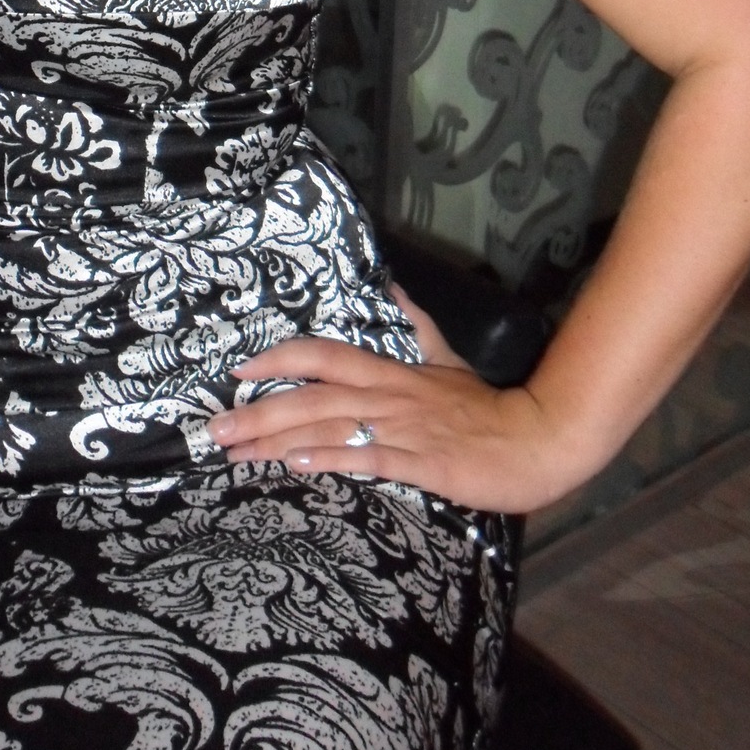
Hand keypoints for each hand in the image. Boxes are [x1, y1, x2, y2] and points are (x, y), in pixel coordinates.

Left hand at [208, 283, 581, 514]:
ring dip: (277, 439)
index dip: (279, 359)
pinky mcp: (420, 463)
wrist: (534, 441)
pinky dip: (330, 459)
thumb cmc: (484, 407)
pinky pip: (367, 459)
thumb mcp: (446, 357)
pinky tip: (296, 464)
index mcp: (391, 370)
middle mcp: (388, 395)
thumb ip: (415, 323)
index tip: (239, 371)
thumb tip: (391, 285)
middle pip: (312, 395)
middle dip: (259, 411)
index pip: (324, 355)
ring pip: (329, 427)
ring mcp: (402, 429)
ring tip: (235, 452)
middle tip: (215, 427)